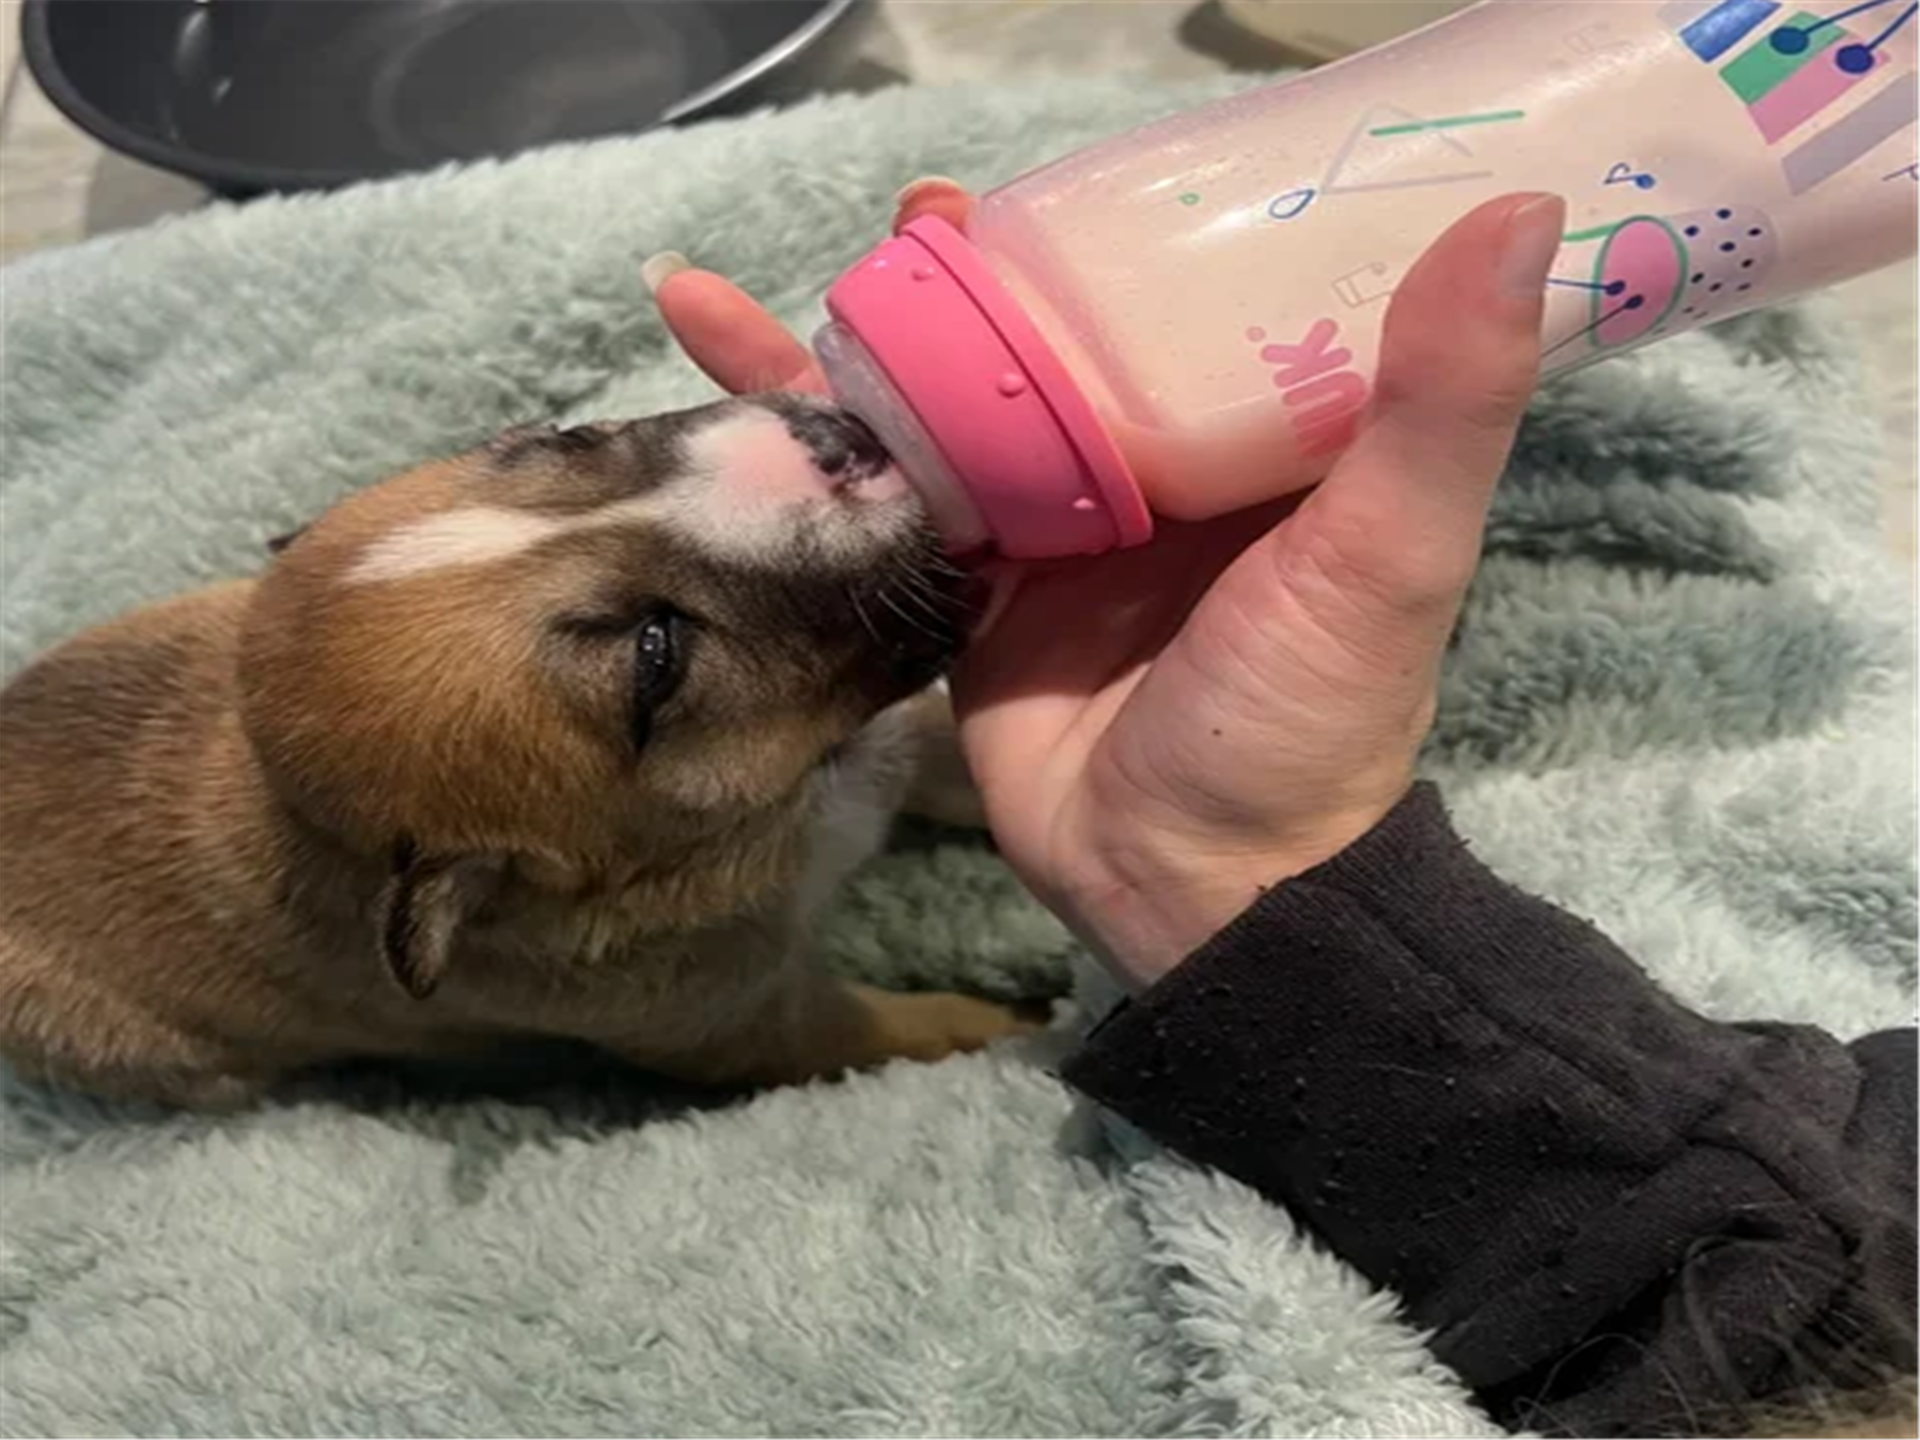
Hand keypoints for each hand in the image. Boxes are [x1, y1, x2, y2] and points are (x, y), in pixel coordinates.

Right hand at [650, 182, 1560, 988]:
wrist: (1190, 889)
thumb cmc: (1307, 723)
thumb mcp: (1391, 555)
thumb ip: (1442, 403)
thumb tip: (1524, 209)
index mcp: (1251, 443)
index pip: (1188, 302)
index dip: (1136, 230)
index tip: (1087, 171)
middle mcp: (1149, 470)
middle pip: (1050, 339)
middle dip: (982, 273)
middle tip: (928, 218)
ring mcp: (1050, 531)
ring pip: (953, 403)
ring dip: (879, 334)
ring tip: (833, 271)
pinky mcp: (967, 591)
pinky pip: (884, 496)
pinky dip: (807, 439)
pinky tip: (720, 363)